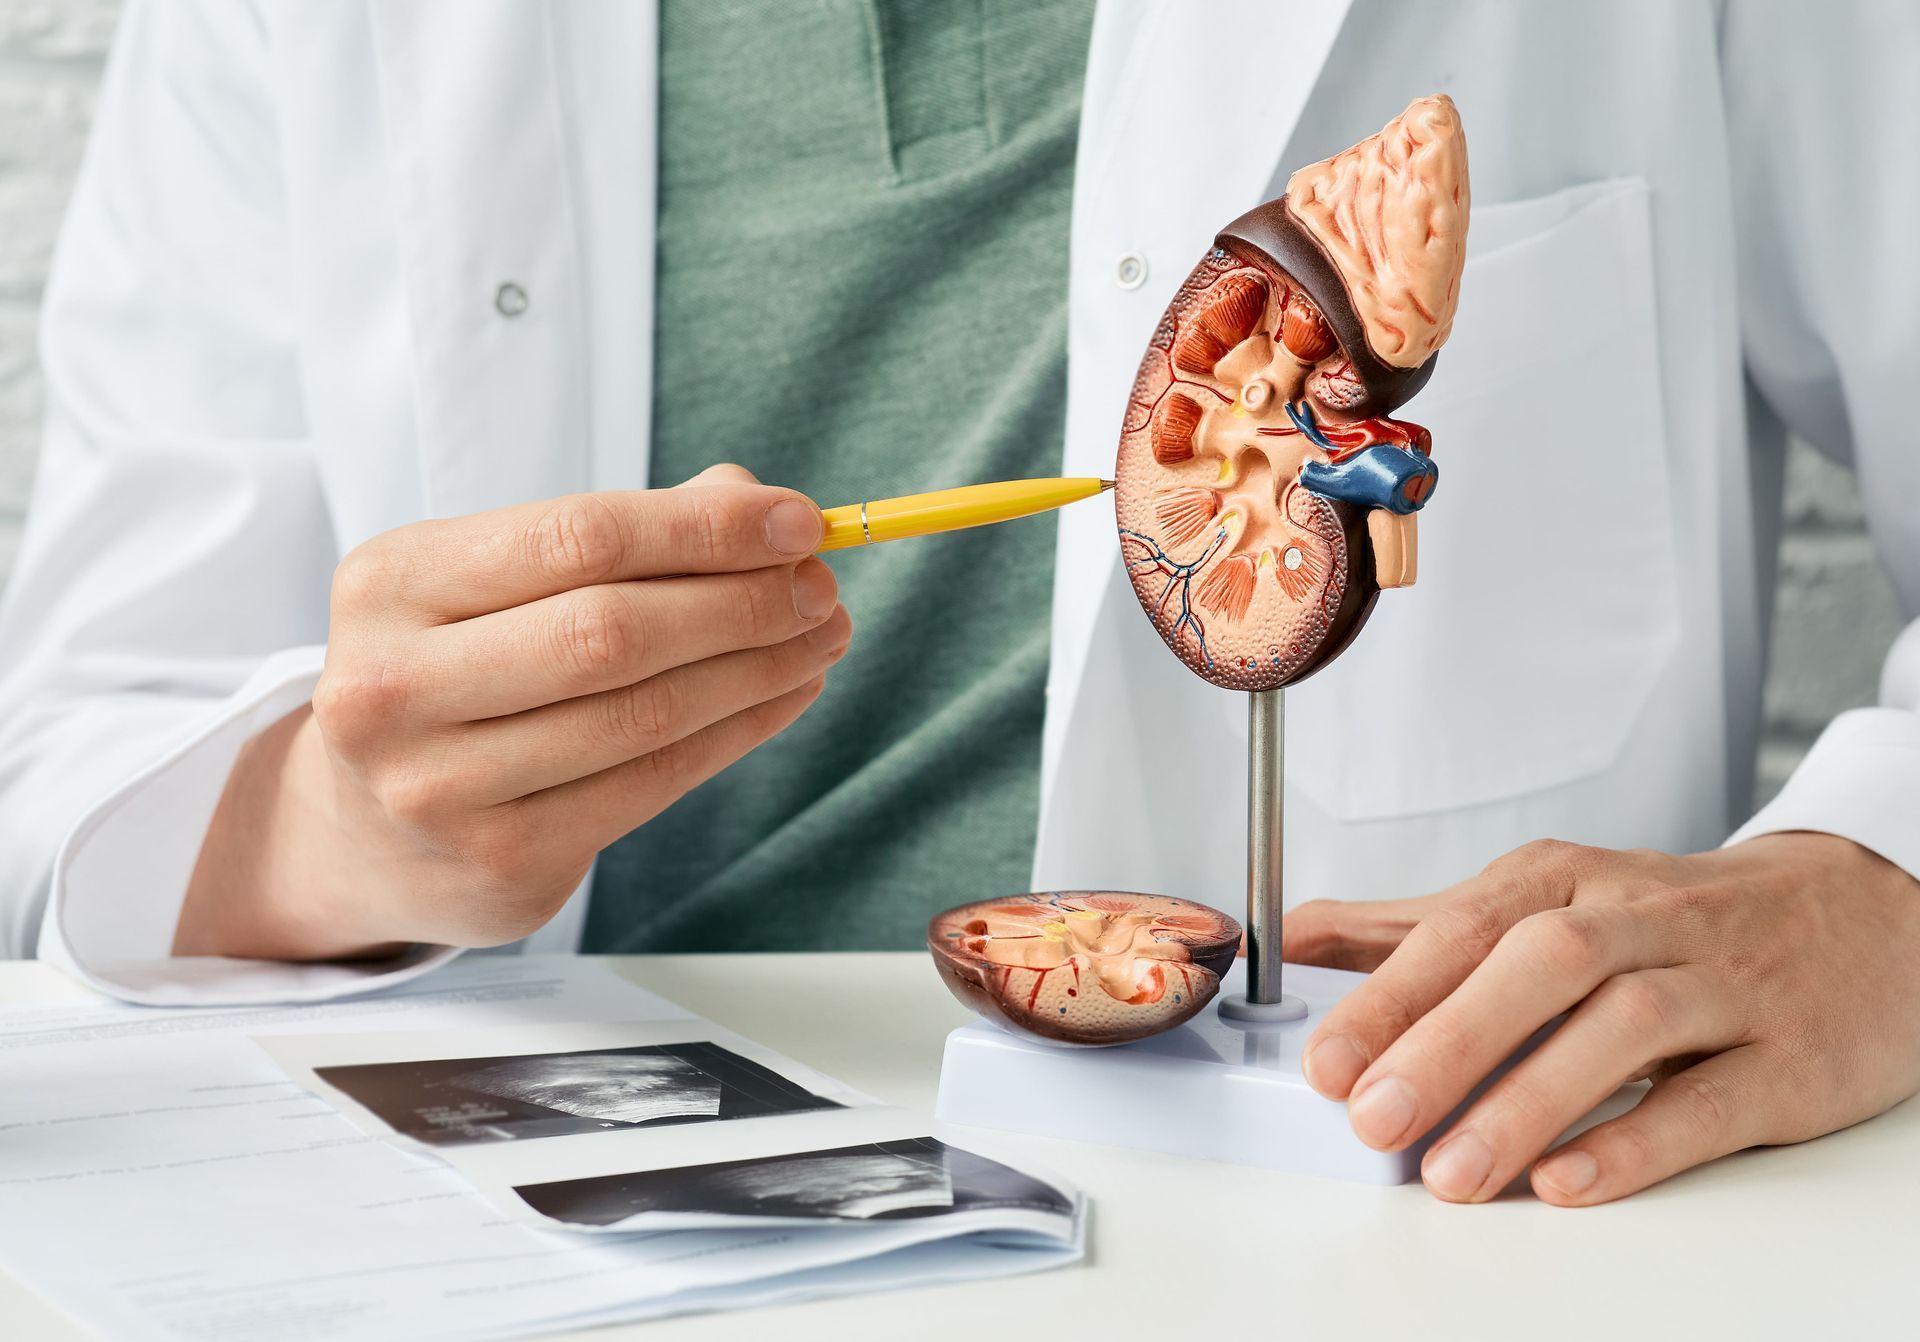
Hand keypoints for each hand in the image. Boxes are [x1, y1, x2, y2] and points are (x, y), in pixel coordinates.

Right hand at [177, 464, 849, 958]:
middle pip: (613, 631)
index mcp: (392, 582)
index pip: (580, 537)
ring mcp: (441, 788)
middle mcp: (395, 686)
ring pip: (642, 715)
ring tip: (822, 640)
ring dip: (757, 671)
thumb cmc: (457, 671)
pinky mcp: (502, 861)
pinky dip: (736, 733)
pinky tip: (783, 696)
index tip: (798, 521)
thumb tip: (754, 503)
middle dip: (742, 603)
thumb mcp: (500, 582)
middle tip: (823, 588)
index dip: (705, 528)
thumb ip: (621, 535)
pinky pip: (652, 784)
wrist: (366, 832)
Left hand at [1285, 833, 1919, 1204]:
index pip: (1466, 927)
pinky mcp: (1787, 1059)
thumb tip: (1295, 941)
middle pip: (1539, 964)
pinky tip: (1569, 1181)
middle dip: (1446, 1040)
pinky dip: (1638, 1141)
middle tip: (1373, 1119)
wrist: (1860, 916)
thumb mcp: (1547, 899)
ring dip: (1530, 1100)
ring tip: (1453, 1171)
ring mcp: (1722, 986)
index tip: (1326, 1061)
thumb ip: (1417, 926)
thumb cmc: (1672, 920)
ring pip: (1623, 1026)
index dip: (1391, 993)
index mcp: (1569, 880)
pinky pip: (1711, 1099)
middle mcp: (1643, 920)